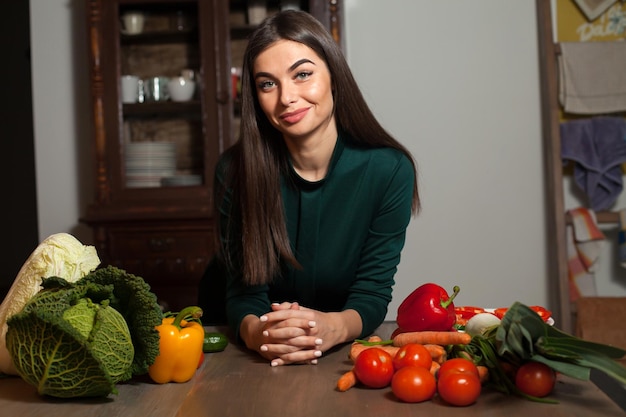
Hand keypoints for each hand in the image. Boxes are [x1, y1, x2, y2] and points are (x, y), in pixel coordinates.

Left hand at [240, 304, 361, 365]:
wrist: (336, 329)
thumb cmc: (318, 318)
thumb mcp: (305, 310)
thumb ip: (289, 308)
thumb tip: (273, 306)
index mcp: (308, 315)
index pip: (288, 315)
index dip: (274, 316)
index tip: (262, 318)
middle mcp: (310, 328)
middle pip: (289, 330)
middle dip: (274, 332)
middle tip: (263, 334)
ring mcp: (312, 340)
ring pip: (291, 346)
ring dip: (276, 348)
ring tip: (263, 348)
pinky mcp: (313, 352)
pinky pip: (297, 358)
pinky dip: (285, 361)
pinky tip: (274, 362)